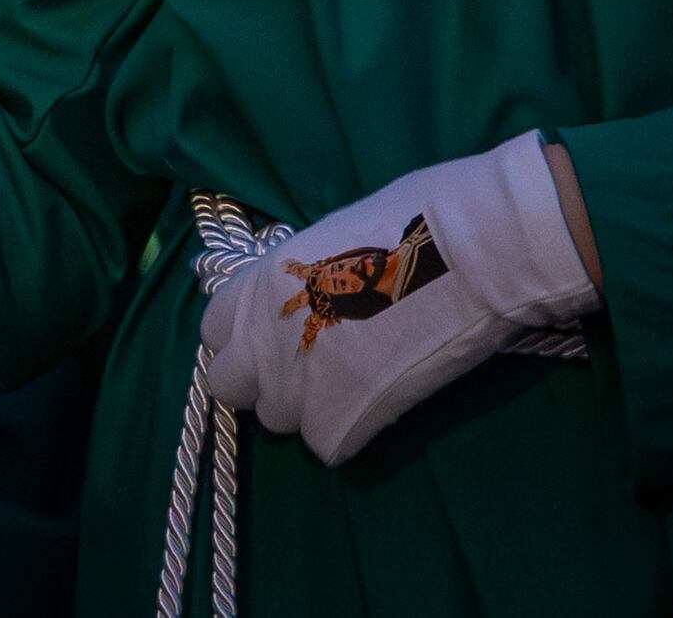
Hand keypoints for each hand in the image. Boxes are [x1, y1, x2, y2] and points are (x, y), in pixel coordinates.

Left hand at [196, 132, 595, 464]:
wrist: (460, 255)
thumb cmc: (409, 227)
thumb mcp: (328, 242)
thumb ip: (302, 281)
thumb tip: (311, 296)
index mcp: (257, 284)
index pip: (212, 330)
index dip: (244, 339)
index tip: (276, 340)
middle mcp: (261, 335)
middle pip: (227, 384)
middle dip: (260, 383)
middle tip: (306, 374)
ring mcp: (294, 383)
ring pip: (276, 420)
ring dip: (304, 411)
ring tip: (350, 389)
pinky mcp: (337, 420)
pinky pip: (325, 446)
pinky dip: (347, 435)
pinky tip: (376, 409)